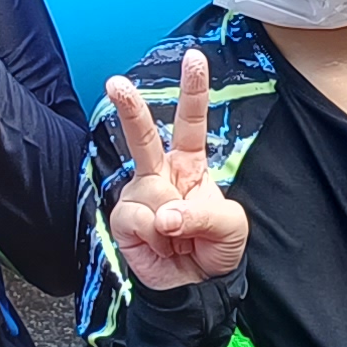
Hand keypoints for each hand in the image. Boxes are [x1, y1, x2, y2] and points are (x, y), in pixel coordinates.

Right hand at [104, 50, 249, 287]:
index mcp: (190, 165)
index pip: (191, 122)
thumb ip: (203, 215)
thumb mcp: (230, 227)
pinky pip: (137, 217)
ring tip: (177, 237)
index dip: (193, 91)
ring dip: (169, 219)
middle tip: (116, 83)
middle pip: (143, 135)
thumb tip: (164, 215)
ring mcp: (139, 194)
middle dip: (129, 107)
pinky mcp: (123, 219)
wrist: (195, 288)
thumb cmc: (215, 249)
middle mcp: (161, 174)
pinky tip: (159, 243)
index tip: (194, 58)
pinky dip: (152, 235)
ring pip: (149, 189)